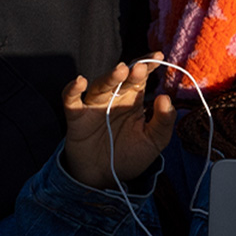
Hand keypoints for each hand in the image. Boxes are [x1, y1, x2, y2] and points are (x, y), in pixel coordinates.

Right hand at [60, 56, 177, 190]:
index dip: (149, 66)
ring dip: (109, 78)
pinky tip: (80, 81)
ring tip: (120, 71)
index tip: (159, 57)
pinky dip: (72, 89)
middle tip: (140, 67)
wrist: (103, 178)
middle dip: (131, 72)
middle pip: (121, 79)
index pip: (141, 79)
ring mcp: (94, 106)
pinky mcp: (76, 116)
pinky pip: (71, 99)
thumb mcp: (153, 142)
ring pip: (100, 86)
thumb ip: (163, 122)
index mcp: (133, 101)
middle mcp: (114, 99)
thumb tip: (165, 98)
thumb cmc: (129, 157)